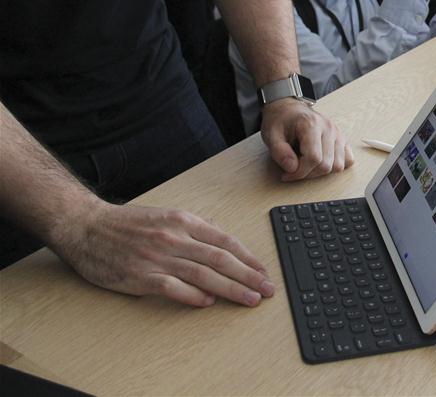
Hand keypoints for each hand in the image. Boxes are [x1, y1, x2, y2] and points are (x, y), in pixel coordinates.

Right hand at [52, 201, 273, 306]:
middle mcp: (175, 238)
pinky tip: (209, 303)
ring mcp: (158, 257)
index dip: (248, 257)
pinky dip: (193, 296)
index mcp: (183, 221)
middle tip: (267, 288)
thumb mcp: (166, 215)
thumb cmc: (127, 223)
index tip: (264, 270)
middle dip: (248, 275)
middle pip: (220, 259)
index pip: (225, 241)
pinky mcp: (141, 276)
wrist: (85, 227)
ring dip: (230, 289)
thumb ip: (195, 226)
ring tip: (249, 298)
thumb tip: (222, 238)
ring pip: (203, 274)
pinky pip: (173, 288)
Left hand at [260, 98, 353, 180]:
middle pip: (326, 165)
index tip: (286, 174)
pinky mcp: (342, 139)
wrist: (289, 108)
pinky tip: (321, 162)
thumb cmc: (280, 120)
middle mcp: (329, 128)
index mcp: (311, 125)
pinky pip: (348, 160)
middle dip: (308, 174)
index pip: (313, 158)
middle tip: (293, 170)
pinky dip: (336, 165)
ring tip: (306, 165)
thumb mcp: (271, 134)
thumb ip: (280, 152)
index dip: (299, 172)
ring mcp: (338, 133)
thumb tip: (292, 169)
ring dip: (321, 172)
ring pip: (338, 166)